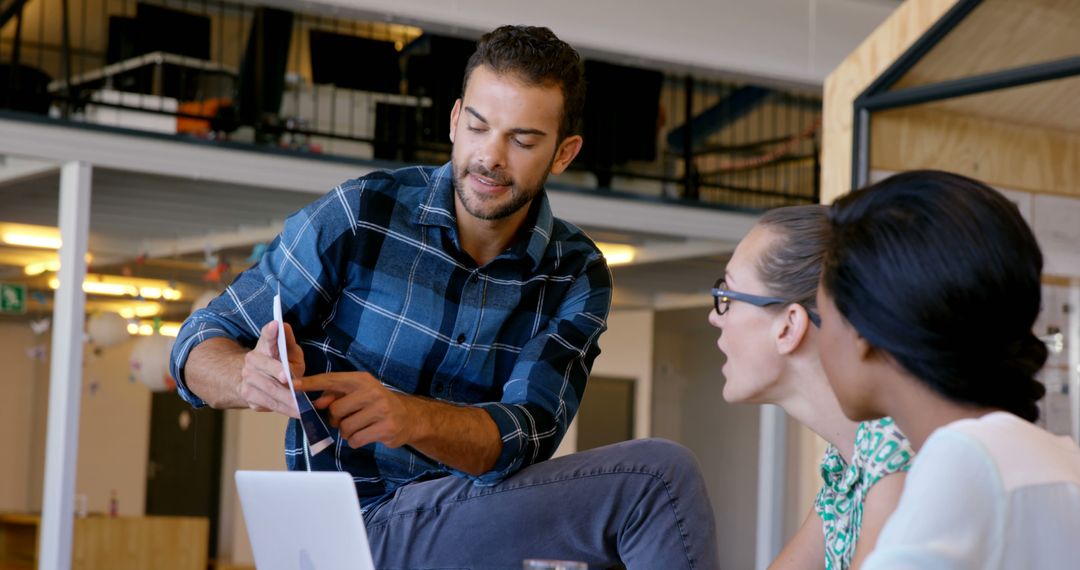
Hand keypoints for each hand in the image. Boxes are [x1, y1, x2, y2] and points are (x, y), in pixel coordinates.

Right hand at [237, 320, 304, 417]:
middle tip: (288, 379)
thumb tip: (284, 325)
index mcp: (265, 345)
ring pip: (270, 390)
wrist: (253, 379)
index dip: (271, 332)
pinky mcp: (249, 396)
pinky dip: (284, 409)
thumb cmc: (279, 362)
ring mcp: (248, 379)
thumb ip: (288, 341)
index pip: (267, 336)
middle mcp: (253, 360)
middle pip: (268, 367)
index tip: (275, 325)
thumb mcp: (288, 351)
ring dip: (287, 399)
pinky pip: (269, 403)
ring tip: (302, 406)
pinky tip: (296, 412)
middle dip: (278, 372)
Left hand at [294, 372, 417, 448]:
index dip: (311, 383)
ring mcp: (380, 410)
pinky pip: (356, 440)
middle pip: (335, 410)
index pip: (332, 379)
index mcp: (362, 380)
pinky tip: (367, 434)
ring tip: (360, 426)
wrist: (409, 417)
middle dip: (337, 419)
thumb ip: (336, 395)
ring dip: (347, 432)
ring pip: (345, 428)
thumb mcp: (358, 393)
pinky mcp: (385, 428)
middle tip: (348, 418)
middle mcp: (372, 392)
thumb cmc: (377, 404)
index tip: (293, 385)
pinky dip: (356, 441)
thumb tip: (317, 403)